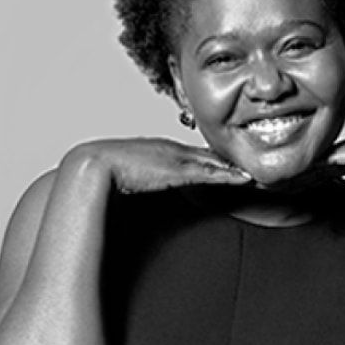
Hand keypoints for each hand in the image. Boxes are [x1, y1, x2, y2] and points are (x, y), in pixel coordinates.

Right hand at [65, 137, 252, 194]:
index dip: (213, 160)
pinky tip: (243, 179)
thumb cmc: (102, 175)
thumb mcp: (125, 178)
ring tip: (253, 174)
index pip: (193, 154)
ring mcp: (173, 158)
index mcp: (159, 150)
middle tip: (250, 168)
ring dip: (233, 168)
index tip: (230, 166)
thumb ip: (136, 182)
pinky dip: (226, 175)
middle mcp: (170, 149)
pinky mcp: (175, 169)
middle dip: (229, 160)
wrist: (92, 167)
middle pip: (208, 155)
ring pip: (212, 162)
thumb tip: (137, 194)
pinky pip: (208, 172)